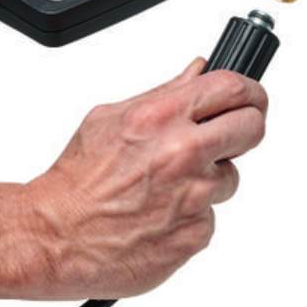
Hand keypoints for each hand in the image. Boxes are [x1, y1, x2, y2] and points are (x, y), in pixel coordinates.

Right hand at [0, 59, 267, 303]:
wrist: (54, 236)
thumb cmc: (77, 179)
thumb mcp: (112, 117)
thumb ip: (165, 92)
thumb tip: (198, 71)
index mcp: (162, 117)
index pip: (234, 87)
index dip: (251, 90)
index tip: (252, 97)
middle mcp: (183, 153)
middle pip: (252, 128)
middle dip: (245, 130)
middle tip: (227, 138)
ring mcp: (193, 196)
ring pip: (231, 179)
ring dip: (209, 181)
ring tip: (167, 187)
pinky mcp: (195, 235)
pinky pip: (211, 218)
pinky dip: (191, 216)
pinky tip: (160, 215)